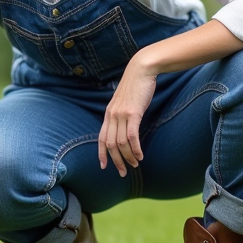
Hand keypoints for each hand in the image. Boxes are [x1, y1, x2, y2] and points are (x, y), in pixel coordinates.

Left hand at [99, 61, 156, 176]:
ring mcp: (121, 114)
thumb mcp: (125, 101)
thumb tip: (126, 126)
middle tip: (124, 172)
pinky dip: (135, 148)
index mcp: (108, 113)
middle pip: (110, 144)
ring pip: (120, 143)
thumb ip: (122, 113)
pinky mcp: (133, 113)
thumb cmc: (136, 85)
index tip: (104, 166)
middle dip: (116, 161)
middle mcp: (112, 115)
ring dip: (128, 157)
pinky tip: (140, 156)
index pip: (101, 138)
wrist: (141, 69)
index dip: (101, 154)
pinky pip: (131, 136)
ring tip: (135, 165)